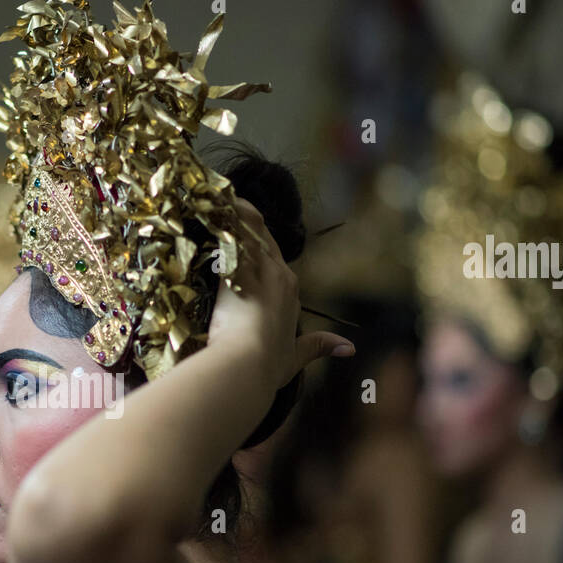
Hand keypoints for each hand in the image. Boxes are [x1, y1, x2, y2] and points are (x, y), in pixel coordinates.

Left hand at [206, 198, 352, 389]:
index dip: (260, 244)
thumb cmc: (266, 366)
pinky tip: (212, 205)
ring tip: (219, 197)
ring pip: (250, 231)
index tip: (246, 233)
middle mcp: (280, 275)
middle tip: (229, 202)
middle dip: (249, 220)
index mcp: (292, 291)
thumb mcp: (296, 357)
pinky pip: (232, 234)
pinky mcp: (239, 269)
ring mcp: (260, 270)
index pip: (275, 258)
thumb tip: (349, 348)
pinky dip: (224, 218)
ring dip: (236, 213)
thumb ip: (319, 346)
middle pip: (264, 238)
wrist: (247, 366)